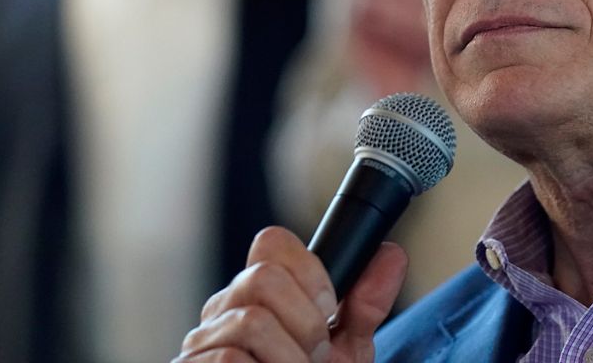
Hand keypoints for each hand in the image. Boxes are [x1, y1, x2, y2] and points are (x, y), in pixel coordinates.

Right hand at [175, 227, 406, 362]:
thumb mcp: (343, 351)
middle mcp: (222, 313)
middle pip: (263, 276)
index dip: (310, 271)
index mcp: (256, 296)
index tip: (329, 310)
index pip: (272, 242)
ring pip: (252, 321)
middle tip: (314, 355)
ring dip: (291, 357)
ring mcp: (201, 345)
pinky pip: (231, 359)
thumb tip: (391, 255)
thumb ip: (363, 307)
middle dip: (306, 321)